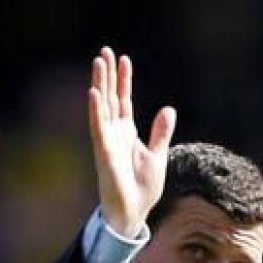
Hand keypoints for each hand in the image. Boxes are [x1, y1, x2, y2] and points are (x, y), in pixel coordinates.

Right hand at [87, 48, 174, 236]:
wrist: (134, 212)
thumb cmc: (143, 188)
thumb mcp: (157, 155)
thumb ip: (160, 132)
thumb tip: (168, 109)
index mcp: (127, 133)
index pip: (124, 100)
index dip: (123, 80)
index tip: (123, 59)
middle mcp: (114, 133)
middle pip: (110, 97)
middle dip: (108, 74)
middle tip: (105, 51)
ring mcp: (107, 141)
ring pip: (102, 106)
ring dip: (100, 84)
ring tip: (98, 62)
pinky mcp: (103, 152)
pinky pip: (98, 127)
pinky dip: (96, 110)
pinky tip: (94, 93)